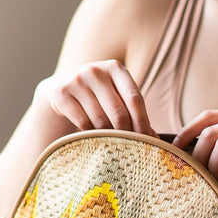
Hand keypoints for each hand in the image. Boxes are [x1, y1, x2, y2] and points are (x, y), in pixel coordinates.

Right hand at [34, 59, 154, 135]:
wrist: (63, 86)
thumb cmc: (99, 94)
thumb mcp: (117, 94)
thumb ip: (134, 111)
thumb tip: (155, 139)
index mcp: (116, 68)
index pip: (134, 98)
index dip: (143, 121)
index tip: (148, 140)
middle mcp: (96, 71)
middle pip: (118, 111)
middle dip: (128, 133)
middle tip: (133, 148)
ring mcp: (77, 81)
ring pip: (100, 120)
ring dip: (110, 136)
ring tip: (115, 145)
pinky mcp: (62, 94)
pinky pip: (83, 123)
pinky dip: (92, 135)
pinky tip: (96, 139)